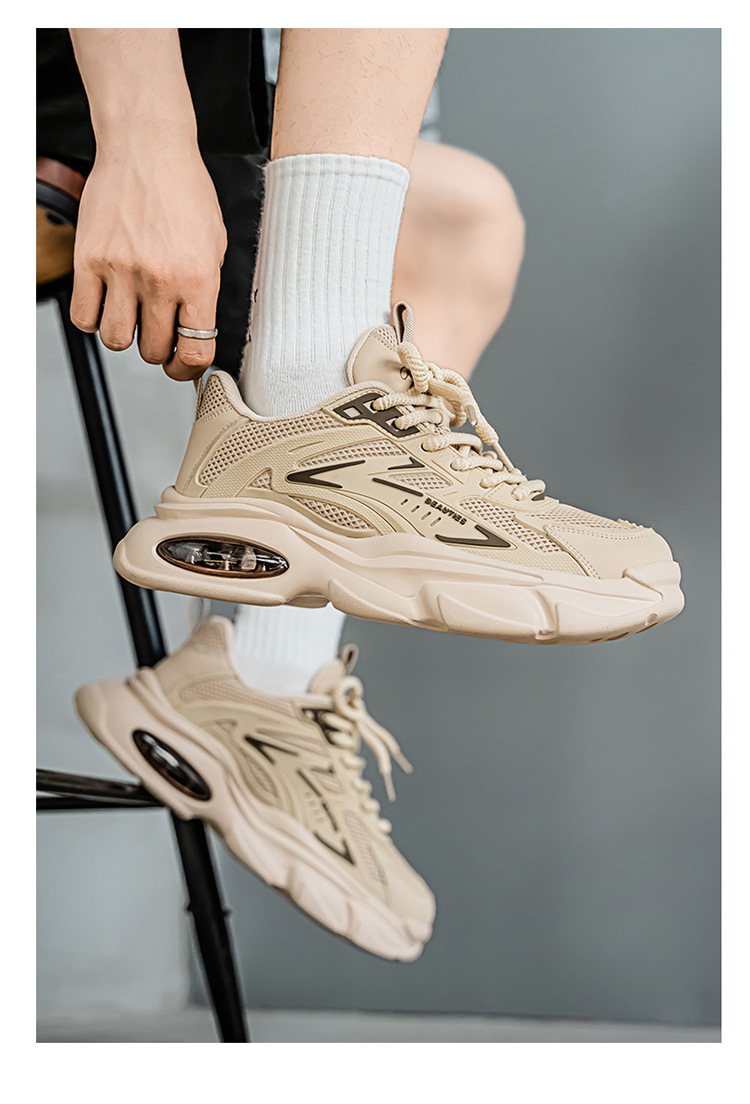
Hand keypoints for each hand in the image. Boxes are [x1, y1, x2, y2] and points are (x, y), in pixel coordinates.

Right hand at [71, 140, 226, 379]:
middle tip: (159, 335)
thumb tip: (197, 333)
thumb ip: (205, 291)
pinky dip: (94, 319)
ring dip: (125, 337)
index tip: (186, 366)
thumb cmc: (184, 191)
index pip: (195, 350)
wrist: (147, 148)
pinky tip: (106, 304)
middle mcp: (159, 279)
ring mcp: (120, 271)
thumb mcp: (215, 245)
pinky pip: (84, 317)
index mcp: (198, 279)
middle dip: (159, 351)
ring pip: (116, 341)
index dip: (191, 368)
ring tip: (132, 317)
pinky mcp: (88, 259)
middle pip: (153, 351)